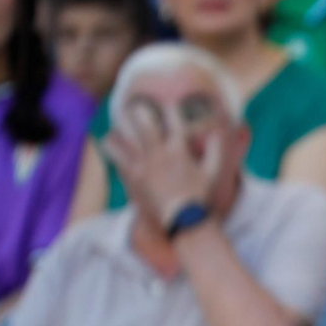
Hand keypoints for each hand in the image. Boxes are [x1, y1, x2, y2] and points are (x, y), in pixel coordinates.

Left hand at [103, 103, 219, 227]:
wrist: (183, 220)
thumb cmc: (199, 197)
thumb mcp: (212, 173)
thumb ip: (215, 151)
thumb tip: (217, 134)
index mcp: (179, 150)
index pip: (173, 120)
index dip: (169, 109)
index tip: (166, 105)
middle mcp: (159, 153)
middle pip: (143, 121)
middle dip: (139, 111)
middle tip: (136, 107)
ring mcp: (143, 164)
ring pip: (124, 135)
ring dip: (121, 126)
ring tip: (119, 122)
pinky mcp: (131, 176)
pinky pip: (115, 155)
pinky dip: (110, 146)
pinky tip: (108, 141)